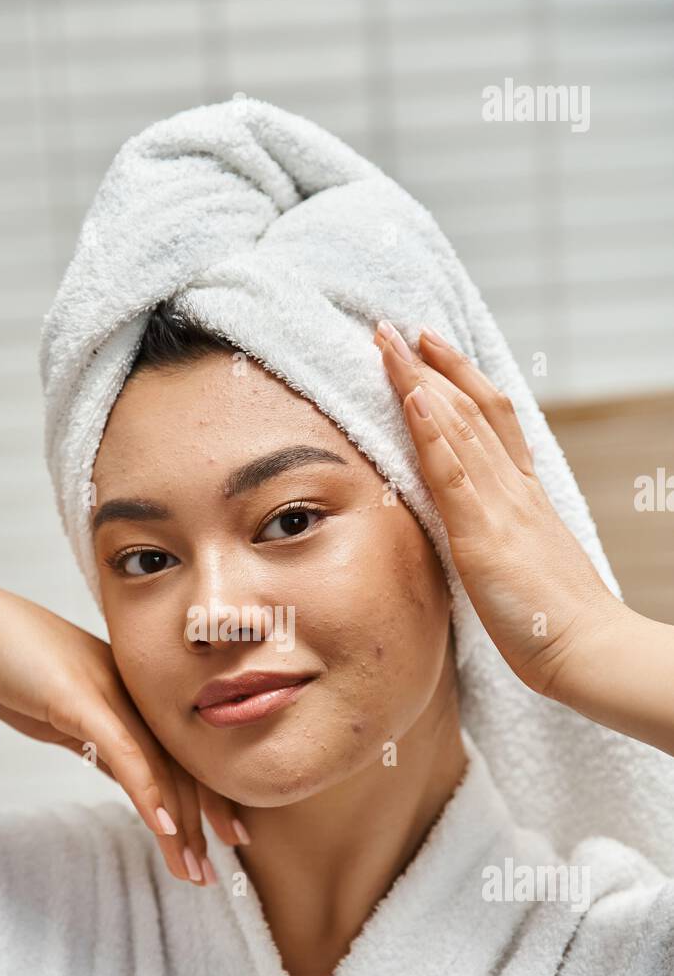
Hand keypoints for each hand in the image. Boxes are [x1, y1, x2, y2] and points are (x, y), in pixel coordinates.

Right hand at [0, 579, 243, 885]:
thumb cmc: (15, 668)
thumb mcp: (71, 714)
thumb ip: (104, 743)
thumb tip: (131, 777)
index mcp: (137, 697)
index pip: (184, 755)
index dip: (210, 799)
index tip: (228, 837)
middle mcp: (136, 696)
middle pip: (183, 767)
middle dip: (203, 824)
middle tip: (212, 875)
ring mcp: (114, 697)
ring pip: (160, 770)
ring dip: (178, 826)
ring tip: (191, 869)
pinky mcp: (85, 703)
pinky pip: (126, 756)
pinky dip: (148, 794)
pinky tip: (163, 828)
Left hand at [374, 320, 625, 703]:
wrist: (588, 649)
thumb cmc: (556, 622)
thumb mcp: (525, 567)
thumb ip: (502, 541)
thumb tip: (479, 535)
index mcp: (523, 497)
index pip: (490, 421)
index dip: (460, 379)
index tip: (431, 346)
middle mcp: (513, 490)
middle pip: (467, 411)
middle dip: (428, 366)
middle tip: (392, 326)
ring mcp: (500, 508)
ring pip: (456, 428)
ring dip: (418, 381)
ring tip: (388, 343)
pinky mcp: (483, 537)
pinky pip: (454, 475)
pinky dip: (432, 433)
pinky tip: (412, 398)